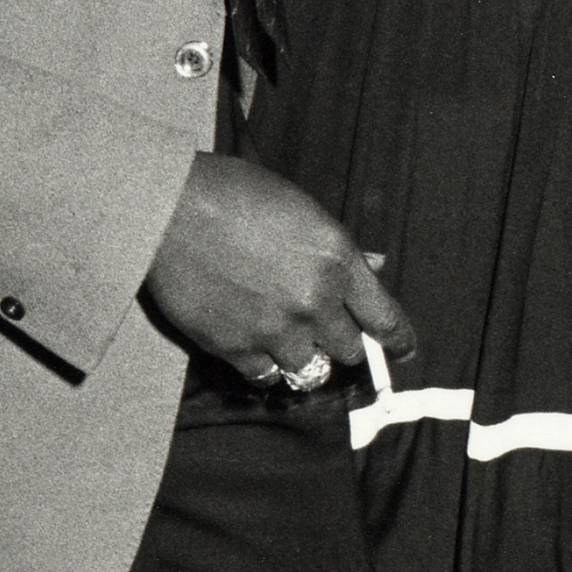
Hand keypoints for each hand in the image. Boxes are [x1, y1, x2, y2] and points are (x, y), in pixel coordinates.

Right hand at [145, 151, 415, 381]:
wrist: (169, 208)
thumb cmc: (234, 195)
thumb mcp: (301, 209)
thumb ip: (340, 247)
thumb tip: (377, 263)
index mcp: (337, 259)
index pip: (385, 318)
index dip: (399, 341)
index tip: (403, 353)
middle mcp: (314, 300)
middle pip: (348, 349)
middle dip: (338, 339)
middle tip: (318, 326)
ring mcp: (276, 329)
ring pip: (310, 369)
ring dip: (302, 355)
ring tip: (281, 333)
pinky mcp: (237, 347)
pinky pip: (267, 376)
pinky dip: (264, 365)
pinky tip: (253, 341)